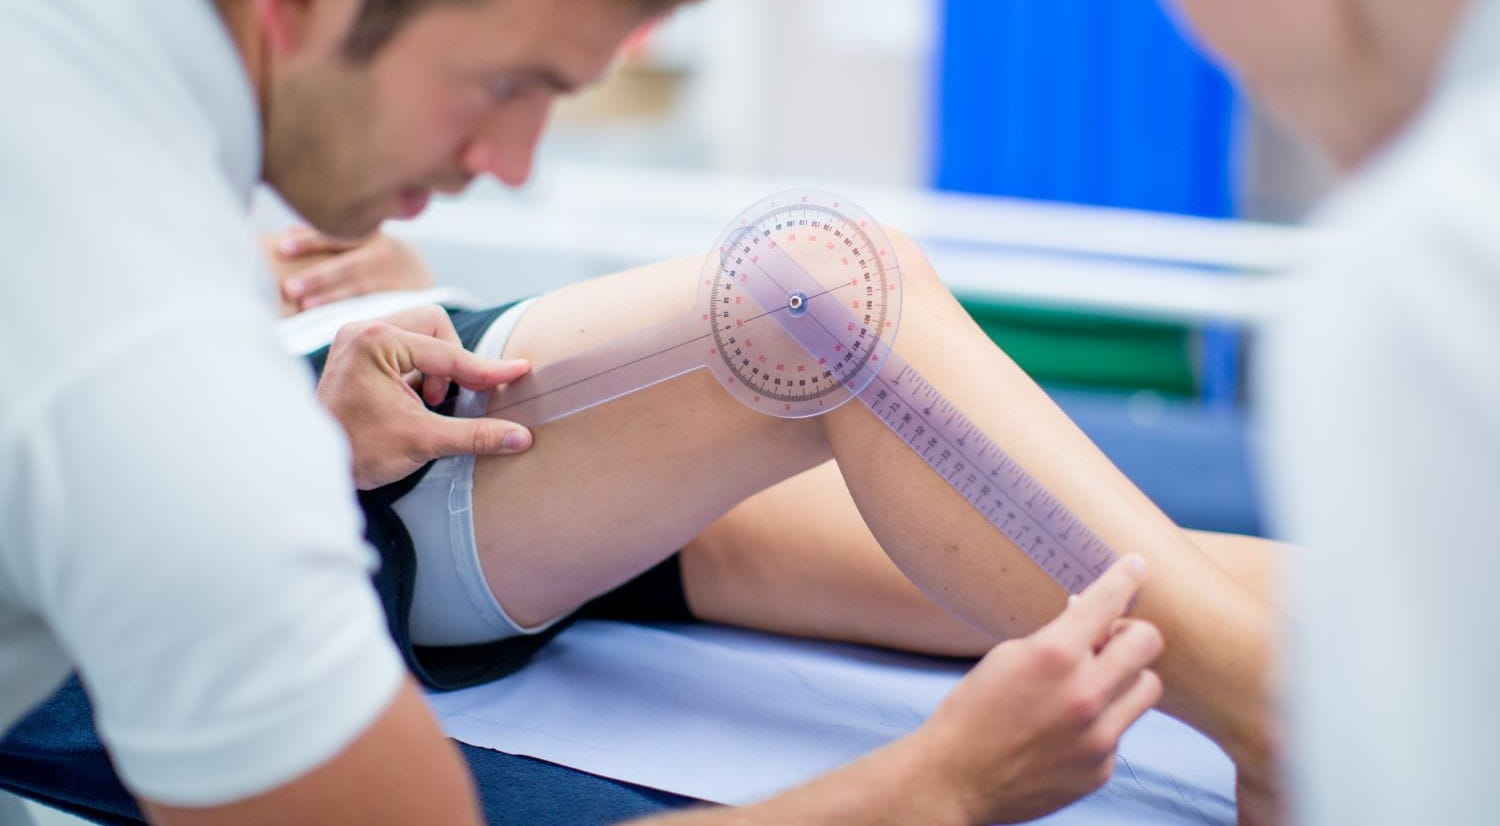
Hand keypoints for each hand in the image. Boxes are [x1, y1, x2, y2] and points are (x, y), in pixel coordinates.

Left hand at [265, 226, 434, 314]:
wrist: (421, 275)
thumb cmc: (375, 254)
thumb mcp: (360, 238)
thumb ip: (328, 236)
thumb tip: (289, 230)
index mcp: (369, 234)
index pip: (337, 236)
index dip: (310, 241)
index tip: (282, 247)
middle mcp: (382, 255)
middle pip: (346, 265)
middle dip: (317, 276)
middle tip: (288, 287)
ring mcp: (390, 280)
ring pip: (357, 289)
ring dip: (329, 297)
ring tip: (304, 305)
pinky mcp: (396, 301)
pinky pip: (369, 307)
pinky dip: (348, 312)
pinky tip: (329, 321)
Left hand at [317, 305, 531, 489]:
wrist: (310, 468)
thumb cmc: (357, 451)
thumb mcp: (423, 441)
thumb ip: (476, 434)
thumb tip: (523, 436)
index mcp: (376, 341)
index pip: (447, 352)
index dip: (486, 369)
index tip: (519, 372)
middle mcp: (363, 329)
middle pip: (435, 325)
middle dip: (452, 361)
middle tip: (444, 400)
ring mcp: (356, 337)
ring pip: (421, 331)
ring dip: (436, 364)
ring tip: (426, 401)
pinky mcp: (356, 350)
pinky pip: (403, 343)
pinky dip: (418, 367)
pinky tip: (412, 397)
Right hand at [916, 556, 1162, 823]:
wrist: (955, 779)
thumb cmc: (972, 712)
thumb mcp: (1006, 657)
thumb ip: (1055, 638)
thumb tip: (1086, 617)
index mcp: (1054, 655)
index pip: (1107, 600)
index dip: (1126, 576)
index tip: (1137, 566)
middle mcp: (1084, 693)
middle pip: (1147, 642)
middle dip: (1132, 632)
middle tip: (1113, 638)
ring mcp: (1098, 736)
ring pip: (1148, 687)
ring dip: (1127, 678)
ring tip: (1097, 683)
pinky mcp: (1101, 768)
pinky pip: (1122, 730)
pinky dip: (1103, 722)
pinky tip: (1069, 729)